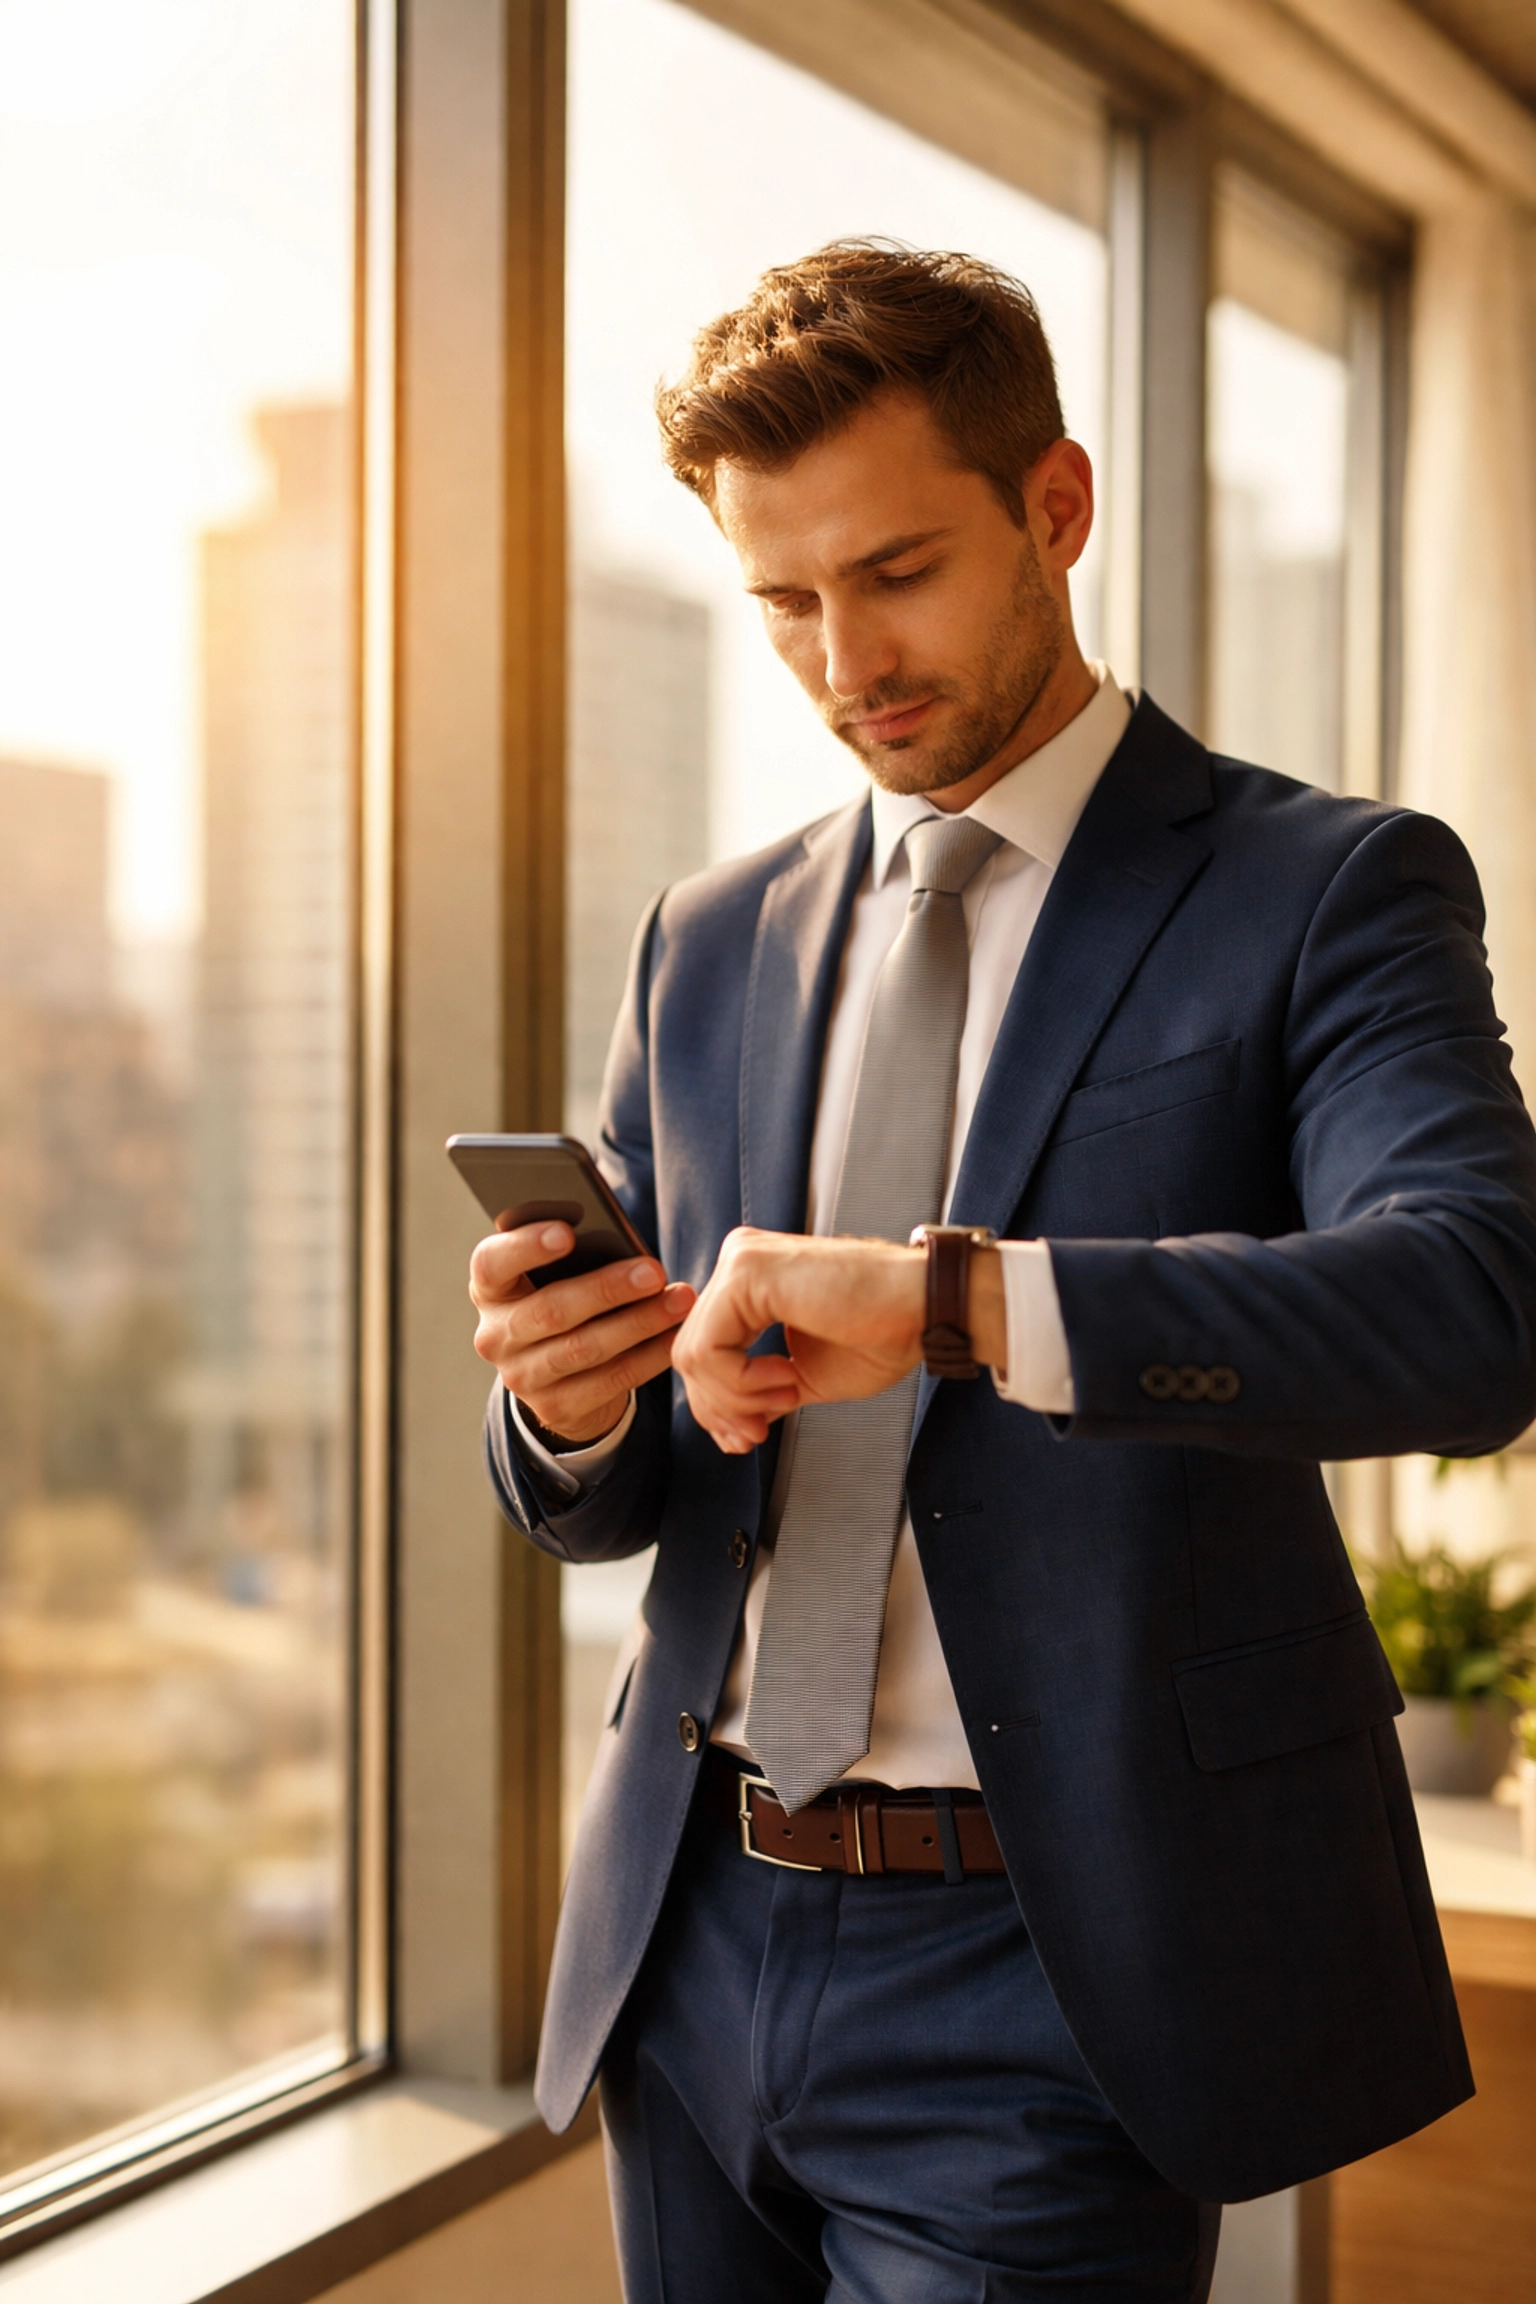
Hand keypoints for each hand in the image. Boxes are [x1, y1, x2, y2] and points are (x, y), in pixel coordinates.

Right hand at [469, 1221, 695, 1445]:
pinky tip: (675, 1335)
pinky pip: (609, 1380)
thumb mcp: (552, 1276)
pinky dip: (648, 1356)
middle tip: (653, 1272)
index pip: (491, 1264)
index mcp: (489, 1289)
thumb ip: (572, 1256)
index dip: (525, 1247)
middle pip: (550, 1310)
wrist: (557, 1375)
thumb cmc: (563, 1298)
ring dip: (638, 1323)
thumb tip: (619, 1239)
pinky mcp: (554, 1408)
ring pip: (584, 1348)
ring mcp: (521, 1377)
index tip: (568, 1232)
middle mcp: (495, 1335)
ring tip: (680, 1300)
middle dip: (607, 1289)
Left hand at [671, 1229, 928, 1453]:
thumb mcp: (805, 1375)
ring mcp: (741, 1261)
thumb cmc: (883, 1332)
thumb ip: (758, 1392)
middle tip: (759, 1434)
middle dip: (720, 1410)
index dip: (717, 1406)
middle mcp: (739, 1263)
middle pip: (688, 1355)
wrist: (925, 1309)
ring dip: (736, 1398)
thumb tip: (728, 1427)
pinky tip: (786, 1379)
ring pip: (692, 1355)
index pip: (702, 1350)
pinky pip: (710, 1349)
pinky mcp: (748, 1272)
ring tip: (786, 1396)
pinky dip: (742, 1382)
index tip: (752, 1436)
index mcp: (750, 1283)